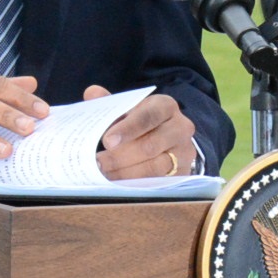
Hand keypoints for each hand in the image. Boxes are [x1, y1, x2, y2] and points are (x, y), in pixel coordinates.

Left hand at [83, 85, 198, 179]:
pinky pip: (159, 182)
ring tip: (104, 175)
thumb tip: (92, 93)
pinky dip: (136, 184)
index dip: (128, 129)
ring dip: (126, 173)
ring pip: (155, 167)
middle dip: (120, 157)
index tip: (107, 141)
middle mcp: (181, 127)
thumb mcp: (129, 110)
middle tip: (98, 163)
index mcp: (165, 106)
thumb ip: (110, 103)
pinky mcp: (183, 173)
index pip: (148, 116)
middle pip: (150, 145)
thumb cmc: (142, 122)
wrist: (168, 140)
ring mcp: (184, 152)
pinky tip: (118, 185)